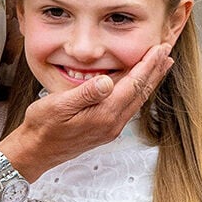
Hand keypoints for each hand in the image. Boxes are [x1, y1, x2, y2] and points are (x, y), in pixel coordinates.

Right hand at [7, 44, 173, 180]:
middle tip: (168, 52)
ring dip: (150, 81)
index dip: (148, 65)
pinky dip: (138, 91)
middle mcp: (112, 123)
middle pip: (142, 92)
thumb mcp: (58, 106)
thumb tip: (107, 81)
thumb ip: (85, 93)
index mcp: (104, 114)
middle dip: (156, 71)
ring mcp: (111, 128)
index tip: (160, 49)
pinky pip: (129, 106)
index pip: (133, 84)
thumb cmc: (42, 127)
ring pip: (138, 100)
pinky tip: (138, 85)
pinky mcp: (106, 129)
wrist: (34, 152)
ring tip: (160, 66)